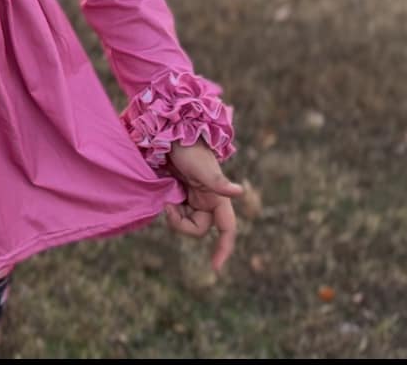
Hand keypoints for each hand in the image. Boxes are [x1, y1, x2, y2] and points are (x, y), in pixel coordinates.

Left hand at [162, 142, 243, 272]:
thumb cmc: (191, 151)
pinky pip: (177, 214)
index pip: (226, 231)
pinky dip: (171, 211)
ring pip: (185, 223)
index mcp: (219, 200)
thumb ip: (219, 183)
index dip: (223, 249)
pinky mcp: (182, 197)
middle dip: (181, 225)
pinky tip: (166, 199)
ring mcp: (195, 200)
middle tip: (168, 207)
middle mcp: (209, 203)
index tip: (215, 268)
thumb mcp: (204, 169)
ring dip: (174, 217)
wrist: (173, 138)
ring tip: (167, 199)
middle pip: (197, 230)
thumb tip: (241, 192)